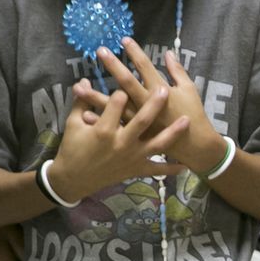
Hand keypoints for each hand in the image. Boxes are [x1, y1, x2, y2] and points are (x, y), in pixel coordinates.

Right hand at [49, 83, 186, 204]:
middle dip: (154, 104)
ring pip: (157, 143)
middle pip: (142, 120)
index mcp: (104, 130)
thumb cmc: (72, 148)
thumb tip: (83, 81)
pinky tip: (185, 164)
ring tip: (187, 121)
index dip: (122, 92)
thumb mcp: (73, 124)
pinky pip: (157, 169)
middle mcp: (122, 143)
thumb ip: (82, 102)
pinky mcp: (136, 169)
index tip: (125, 82)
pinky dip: (171, 168)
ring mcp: (132, 157)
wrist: (75, 179)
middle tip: (164, 89)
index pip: (116, 104)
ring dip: (173, 132)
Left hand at [77, 38, 225, 172]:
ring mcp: (141, 120)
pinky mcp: (137, 134)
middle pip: (127, 82)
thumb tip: (169, 53)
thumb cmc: (194, 115)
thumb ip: (178, 71)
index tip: (123, 40)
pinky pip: (116, 127)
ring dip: (96, 97)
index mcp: (161, 91)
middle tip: (101, 51)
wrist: (195, 146)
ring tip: (79, 87)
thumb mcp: (190, 90)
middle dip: (113, 66)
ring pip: (115, 107)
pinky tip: (84, 114)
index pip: (146, 66)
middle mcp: (148, 105)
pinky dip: (101, 121)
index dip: (135, 52)